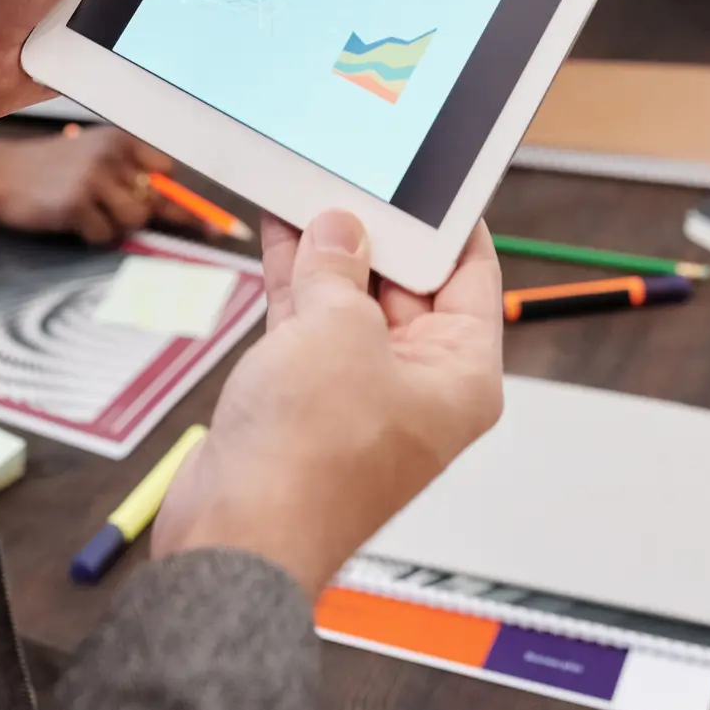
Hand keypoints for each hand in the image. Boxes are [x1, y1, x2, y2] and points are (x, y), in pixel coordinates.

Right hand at [0, 127, 176, 244]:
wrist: (2, 173)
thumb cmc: (51, 168)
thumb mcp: (93, 155)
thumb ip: (130, 173)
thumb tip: (175, 205)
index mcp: (120, 140)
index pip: (168, 170)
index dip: (182, 199)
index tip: (217, 227)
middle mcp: (112, 155)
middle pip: (153, 200)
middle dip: (137, 214)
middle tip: (108, 211)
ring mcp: (94, 178)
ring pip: (134, 220)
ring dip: (113, 226)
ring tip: (87, 213)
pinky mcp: (76, 203)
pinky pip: (104, 236)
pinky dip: (90, 236)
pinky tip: (71, 220)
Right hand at [153, 210, 503, 600]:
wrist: (237, 535)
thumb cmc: (310, 463)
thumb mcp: (338, 330)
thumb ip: (341, 268)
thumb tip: (341, 230)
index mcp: (461, 376)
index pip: (472, 276)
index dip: (450, 223)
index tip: (433, 178)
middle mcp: (419, 385)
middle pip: (408, 284)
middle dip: (377, 230)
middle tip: (356, 174)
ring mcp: (361, 392)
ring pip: (351, 299)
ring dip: (328, 250)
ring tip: (311, 188)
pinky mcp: (308, 398)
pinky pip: (310, 322)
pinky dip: (295, 279)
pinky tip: (280, 233)